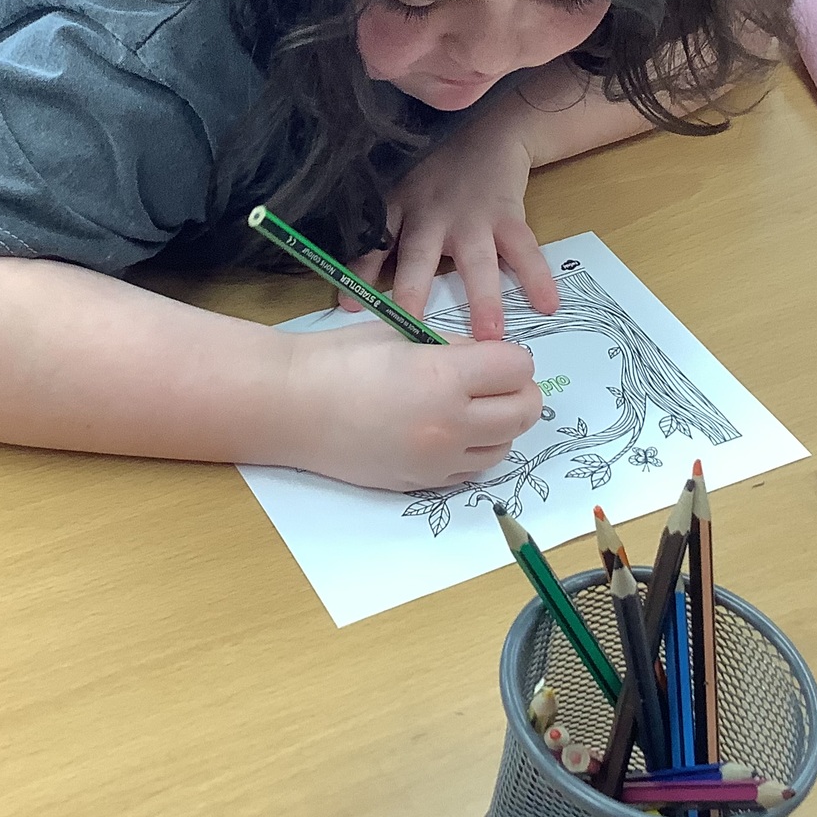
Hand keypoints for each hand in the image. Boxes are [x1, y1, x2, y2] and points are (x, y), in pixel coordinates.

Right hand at [286, 322, 540, 489]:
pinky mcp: (421, 482)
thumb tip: (487, 362)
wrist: (291, 406)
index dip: (511, 357)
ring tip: (472, 407)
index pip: (517, 368)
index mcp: (444, 378)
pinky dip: (473, 449)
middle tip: (496, 380)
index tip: (494, 355)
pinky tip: (449, 432)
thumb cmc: (339, 359)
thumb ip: (453, 349)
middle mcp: (449, 425)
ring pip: (505, 446)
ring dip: (500, 424)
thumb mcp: (402, 334)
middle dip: (519, 391)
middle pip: (524, 411)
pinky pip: (471, 469)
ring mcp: (436, 460)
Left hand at [347, 108, 559, 341]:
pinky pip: (524, 250)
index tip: (350, 306)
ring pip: (477, 261)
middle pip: (421, 256)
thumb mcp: (400, 189)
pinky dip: (537, 277)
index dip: (362, 272)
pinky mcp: (508, 215)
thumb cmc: (435, 170)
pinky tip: (548, 305)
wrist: (488, 129)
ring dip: (483, 298)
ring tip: (489, 336)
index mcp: (401, 207)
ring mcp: (473, 216)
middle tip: (413, 329)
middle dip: (415, 291)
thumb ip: (383, 231)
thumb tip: (350, 282)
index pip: (376, 242)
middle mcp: (433, 214)